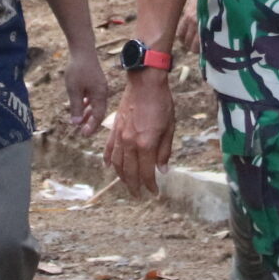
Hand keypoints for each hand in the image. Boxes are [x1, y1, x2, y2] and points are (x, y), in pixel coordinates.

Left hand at [63, 48, 111, 137]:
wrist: (83, 50)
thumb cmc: (78, 70)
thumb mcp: (74, 90)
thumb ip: (76, 107)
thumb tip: (76, 123)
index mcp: (100, 95)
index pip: (98, 116)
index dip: (91, 127)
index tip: (84, 135)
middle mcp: (102, 92)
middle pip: (98, 112)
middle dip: (90, 122)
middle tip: (82, 132)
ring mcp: (100, 87)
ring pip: (95, 105)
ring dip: (88, 114)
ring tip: (79, 122)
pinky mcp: (96, 82)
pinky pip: (93, 97)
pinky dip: (87, 104)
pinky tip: (81, 106)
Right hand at [105, 70, 175, 196]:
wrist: (145, 83)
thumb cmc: (161, 104)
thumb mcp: (169, 128)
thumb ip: (164, 151)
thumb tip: (162, 170)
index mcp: (146, 144)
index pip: (146, 172)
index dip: (150, 185)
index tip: (154, 192)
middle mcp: (130, 143)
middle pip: (129, 172)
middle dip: (135, 186)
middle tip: (139, 196)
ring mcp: (120, 136)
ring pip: (117, 163)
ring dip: (122, 177)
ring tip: (128, 185)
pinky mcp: (114, 129)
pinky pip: (109, 149)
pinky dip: (109, 160)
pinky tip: (109, 167)